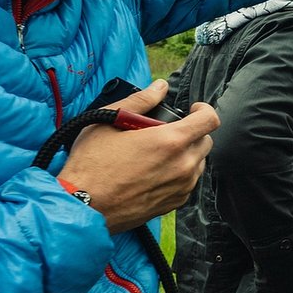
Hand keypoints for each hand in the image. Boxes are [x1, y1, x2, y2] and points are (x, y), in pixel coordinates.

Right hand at [58, 79, 219, 232]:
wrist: (83, 206)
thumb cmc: (92, 164)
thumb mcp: (109, 121)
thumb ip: (140, 100)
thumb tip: (160, 86)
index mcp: (170, 142)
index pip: (209, 119)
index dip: (203, 109)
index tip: (192, 110)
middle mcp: (182, 165)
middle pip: (206, 141)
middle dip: (192, 132)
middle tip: (168, 132)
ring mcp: (181, 187)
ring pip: (198, 163)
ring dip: (186, 154)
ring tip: (159, 153)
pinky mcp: (174, 203)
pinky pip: (188, 183)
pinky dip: (179, 174)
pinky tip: (155, 172)